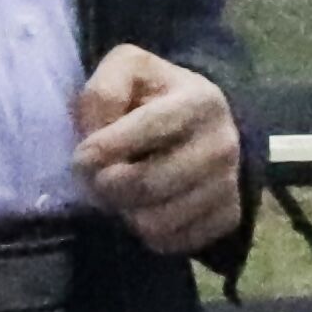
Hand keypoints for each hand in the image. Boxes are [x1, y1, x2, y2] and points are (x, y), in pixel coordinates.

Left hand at [72, 45, 242, 257]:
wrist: (206, 123)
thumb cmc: (156, 95)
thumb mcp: (128, 69)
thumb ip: (104, 91)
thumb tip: (94, 135)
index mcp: (201, 101)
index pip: (149, 130)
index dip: (106, 148)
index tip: (81, 157)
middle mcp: (223, 145)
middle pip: (147, 184)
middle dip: (106, 187)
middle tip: (95, 179)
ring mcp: (229, 185)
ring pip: (156, 222)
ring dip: (124, 212)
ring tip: (119, 192)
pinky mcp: (227, 217)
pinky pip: (172, 242)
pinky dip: (147, 231)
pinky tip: (144, 207)